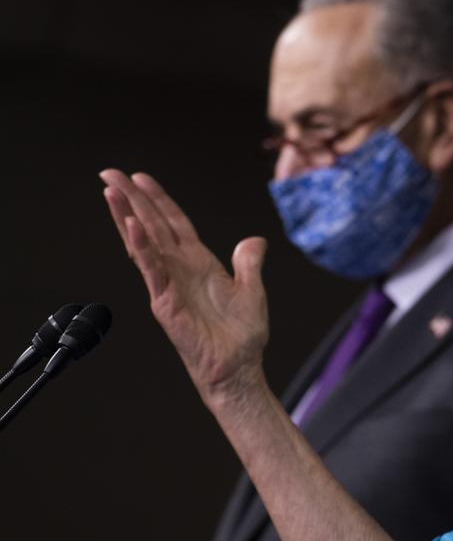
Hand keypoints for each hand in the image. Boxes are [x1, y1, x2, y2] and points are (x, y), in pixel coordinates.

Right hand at [100, 169, 269, 403]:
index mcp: (199, 264)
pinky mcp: (165, 301)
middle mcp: (180, 270)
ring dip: (127, 215)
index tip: (141, 178)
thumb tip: (255, 240)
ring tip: (109, 189)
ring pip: (144, 242)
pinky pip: (151, 269)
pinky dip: (141, 247)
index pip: (174, 224)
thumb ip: (249, 263)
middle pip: (151, 225)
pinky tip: (131, 225)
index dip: (159, 200)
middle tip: (109, 172)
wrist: (238, 368)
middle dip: (132, 198)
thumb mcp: (252, 290)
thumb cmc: (242, 336)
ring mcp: (169, 284)